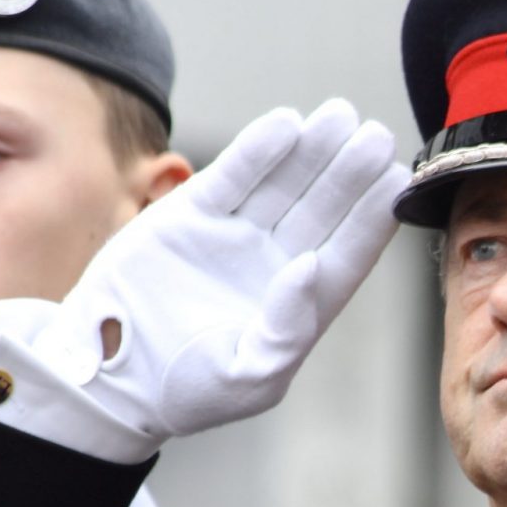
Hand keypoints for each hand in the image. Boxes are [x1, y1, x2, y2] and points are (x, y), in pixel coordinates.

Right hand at [0, 98, 406, 446]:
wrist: (110, 376)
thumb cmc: (188, 392)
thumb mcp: (250, 377)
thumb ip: (289, 329)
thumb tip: (313, 267)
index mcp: (299, 306)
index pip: (346, 253)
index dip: (371, 216)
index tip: (396, 179)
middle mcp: (273, 264)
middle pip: (322, 209)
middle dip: (349, 172)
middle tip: (376, 133)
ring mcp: (235, 236)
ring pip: (284, 184)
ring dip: (312, 150)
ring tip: (340, 115)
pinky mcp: (192, 216)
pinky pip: (233, 177)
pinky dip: (258, 150)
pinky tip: (287, 124)